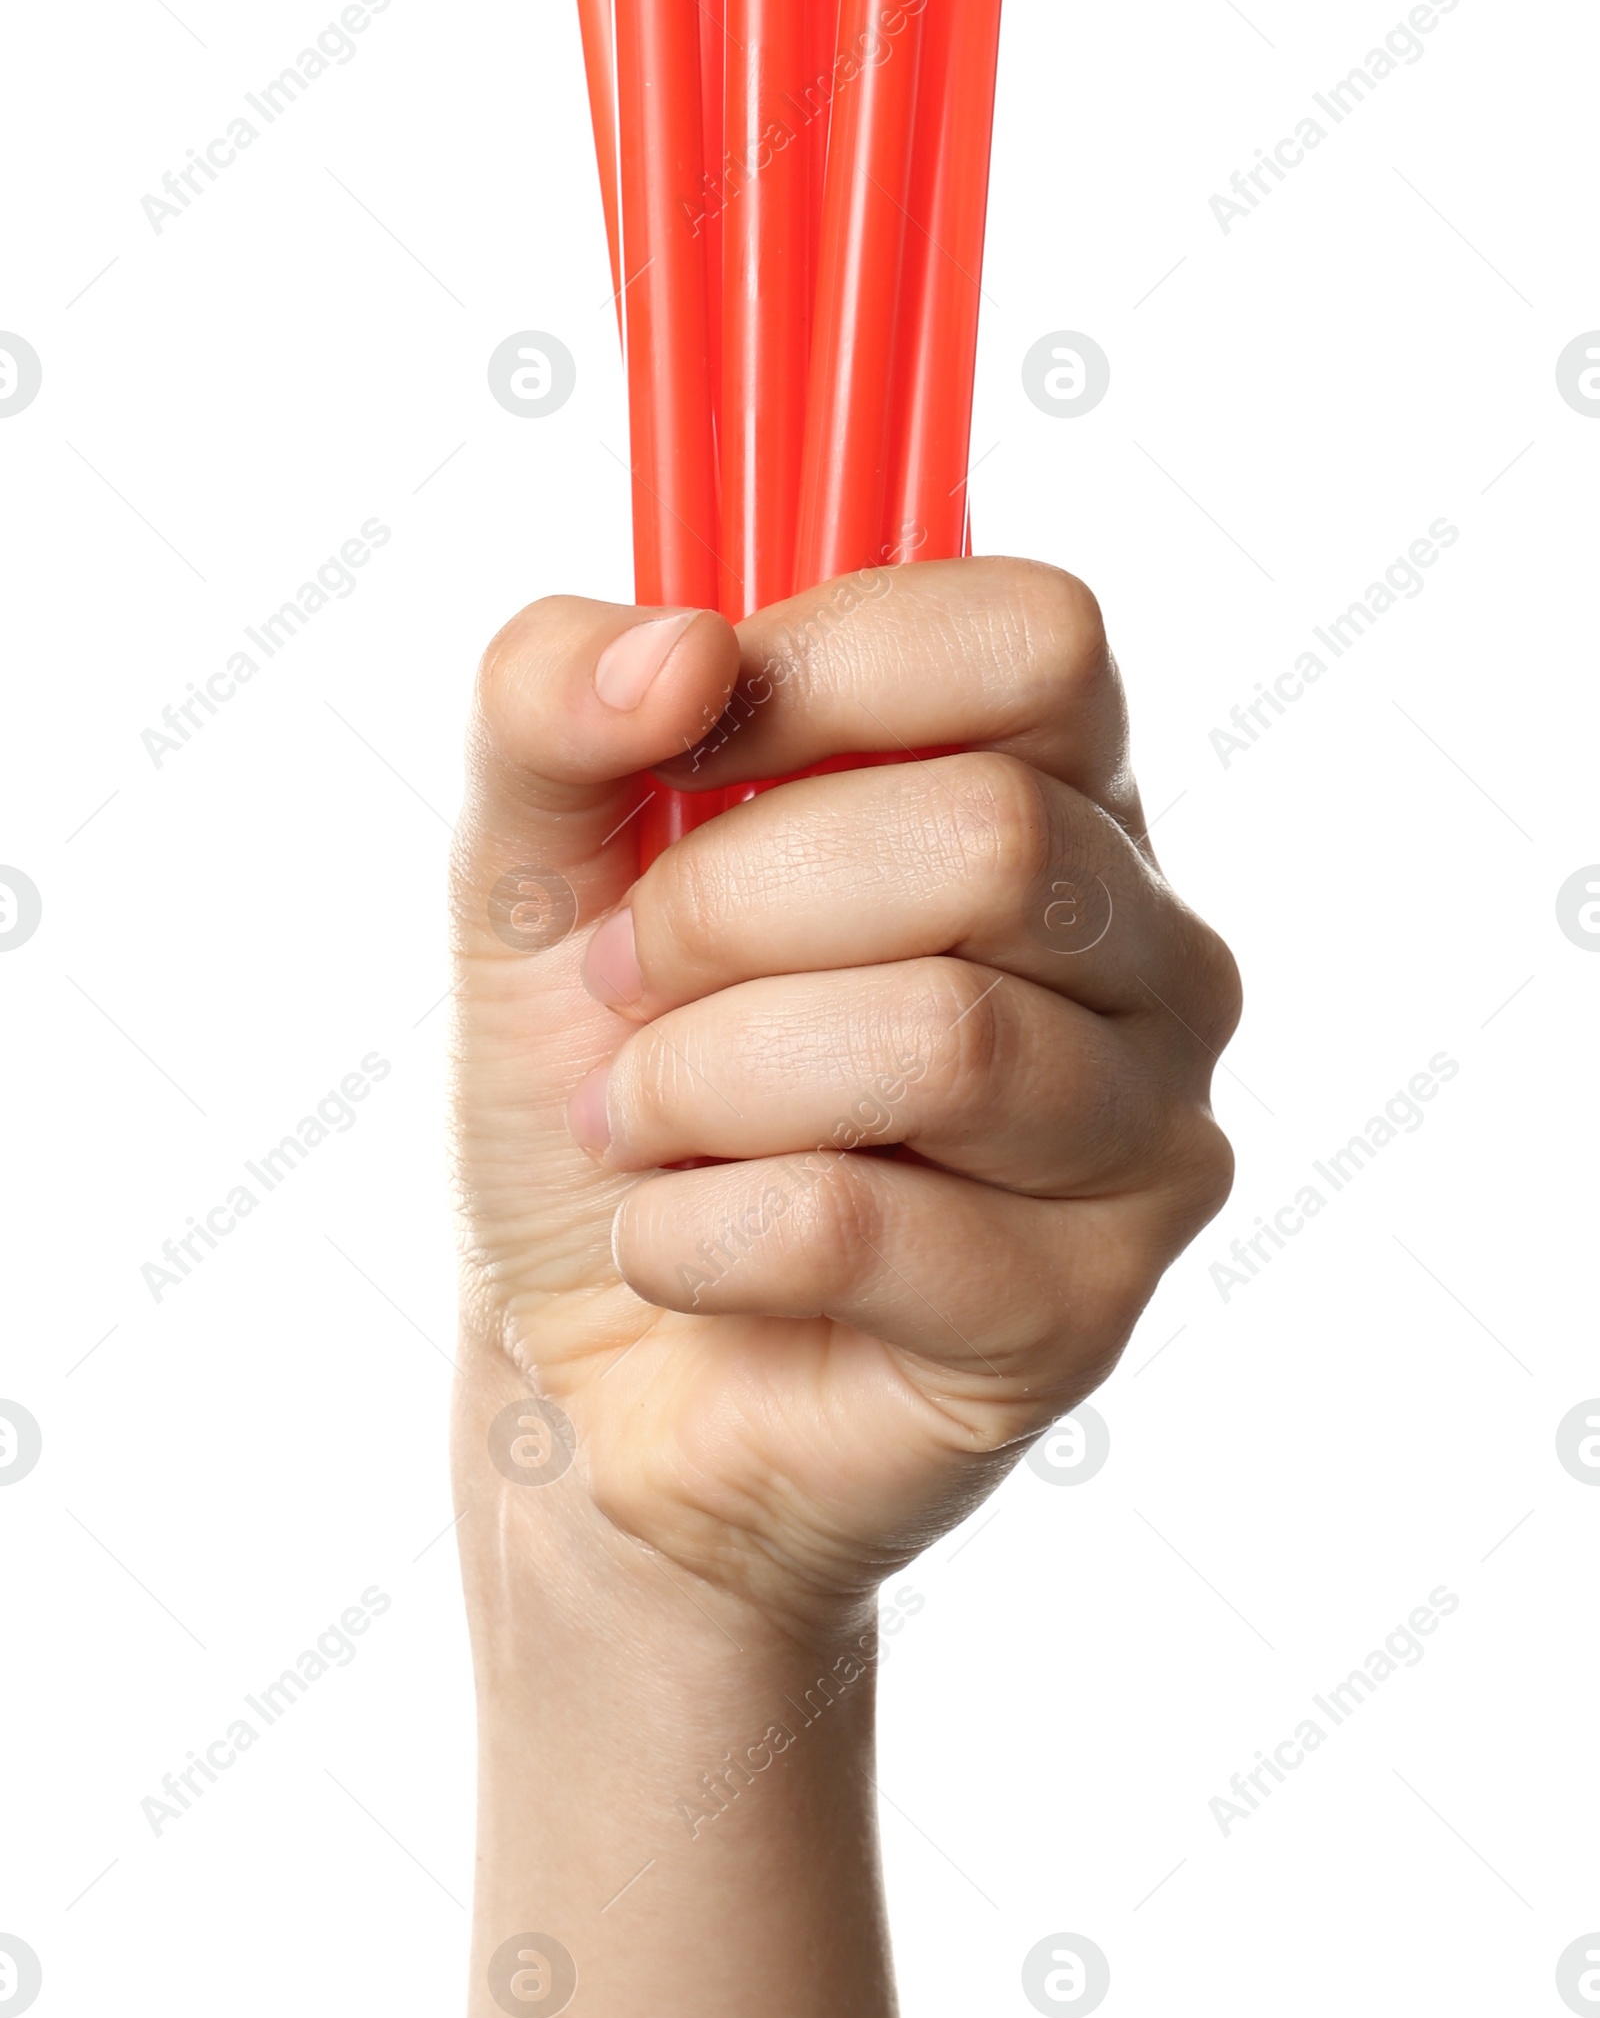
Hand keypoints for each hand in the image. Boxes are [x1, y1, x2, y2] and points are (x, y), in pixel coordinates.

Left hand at [450, 557, 1237, 1631]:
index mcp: (1051, 790)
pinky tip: (675, 1254)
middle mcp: (1147, 947)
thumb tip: (679, 645)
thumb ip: (553, 701)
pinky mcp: (1084, 1315)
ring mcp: (1145, 1135)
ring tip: (644, 1126)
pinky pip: (857, 1227)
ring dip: (699, 1082)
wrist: (577, 1376)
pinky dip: (691, 1235)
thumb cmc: (601, 1090)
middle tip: (625, 985)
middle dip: (728, 909)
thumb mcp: (528, 862)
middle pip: (991, 839)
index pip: (1037, 641)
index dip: (832, 670)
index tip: (675, 752)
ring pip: (941, 1038)